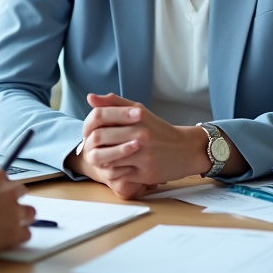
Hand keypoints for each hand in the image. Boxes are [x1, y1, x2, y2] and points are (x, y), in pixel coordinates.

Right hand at [0, 168, 35, 252]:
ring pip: (31, 212)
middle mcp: (8, 191)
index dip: (0, 189)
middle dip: (13, 200)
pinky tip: (8, 239)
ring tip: (11, 225)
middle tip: (3, 210)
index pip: (6, 179)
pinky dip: (19, 237)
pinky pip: (27, 234)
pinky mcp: (16, 232)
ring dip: (23, 218)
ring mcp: (14, 212)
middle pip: (21, 191)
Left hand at [84, 93, 211, 185]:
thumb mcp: (139, 111)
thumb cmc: (158, 129)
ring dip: (98, 159)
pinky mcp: (145, 174)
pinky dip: (110, 172)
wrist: (185, 150)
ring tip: (98, 157)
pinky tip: (110, 168)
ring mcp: (143, 156)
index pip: (100, 117)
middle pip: (99, 138)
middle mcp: (140, 135)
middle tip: (88, 146)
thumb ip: (114, 103)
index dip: (88, 125)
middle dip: (89, 143)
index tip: (88, 131)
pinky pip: (118, 175)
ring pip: (106, 159)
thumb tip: (90, 98)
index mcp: (137, 116)